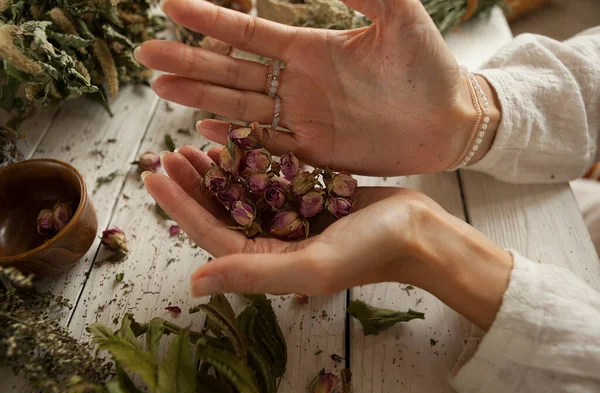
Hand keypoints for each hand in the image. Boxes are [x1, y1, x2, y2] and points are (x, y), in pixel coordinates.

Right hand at [134, 0, 490, 175]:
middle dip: (189, 61)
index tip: (169, 5)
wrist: (450, 120)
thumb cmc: (430, 67)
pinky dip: (236, 136)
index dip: (210, 19)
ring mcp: (302, 118)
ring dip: (201, 96)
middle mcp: (298, 83)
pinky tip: (205, 128)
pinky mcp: (313, 151)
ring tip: (161, 88)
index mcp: (310, 48)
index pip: (249, 32)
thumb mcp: (399, 14)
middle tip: (147, 55)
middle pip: (233, 70)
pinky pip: (266, 142)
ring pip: (240, 105)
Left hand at [143, 145, 441, 293]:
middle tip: (168, 154)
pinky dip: (248, 163)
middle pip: (219, 212)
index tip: (152, 174)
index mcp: (267, 263)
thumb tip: (193, 284)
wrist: (417, 231)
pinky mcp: (305, 200)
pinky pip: (267, 180)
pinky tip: (234, 144)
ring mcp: (288, 220)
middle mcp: (272, 244)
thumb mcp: (310, 267)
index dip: (179, 205)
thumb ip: (252, 274)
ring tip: (191, 146)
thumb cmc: (370, 251)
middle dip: (191, 185)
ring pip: (239, 195)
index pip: (210, 233)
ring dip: (215, 172)